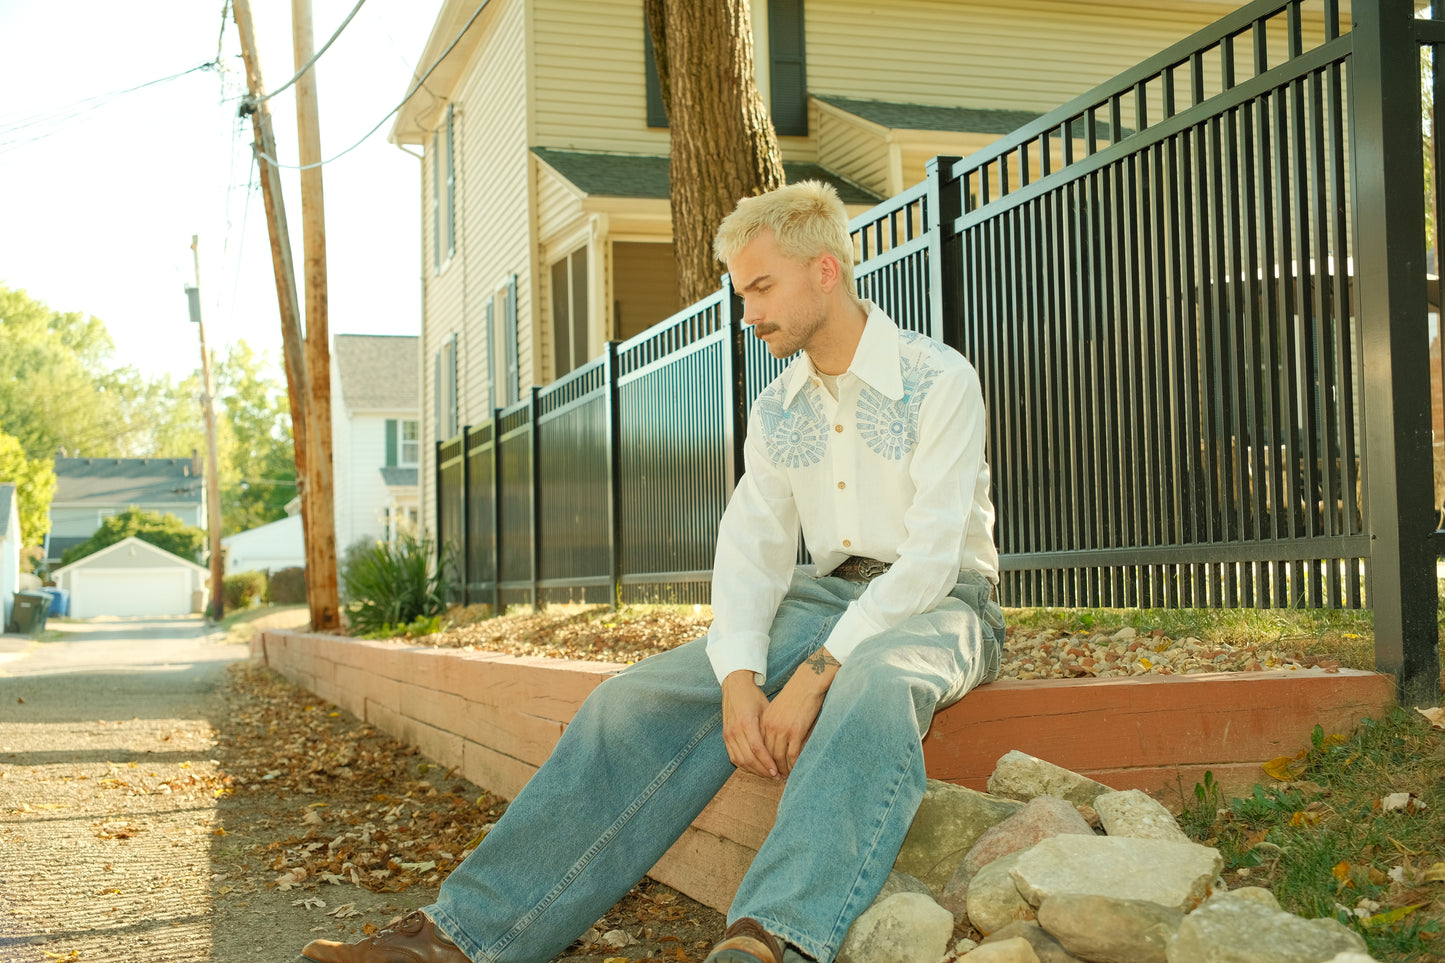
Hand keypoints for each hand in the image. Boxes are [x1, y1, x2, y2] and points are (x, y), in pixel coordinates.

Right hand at [721, 670, 778, 777]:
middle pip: (748, 758)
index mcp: (746, 722)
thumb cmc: (754, 696)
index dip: (767, 763)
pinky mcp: (725, 737)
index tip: (777, 772)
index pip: (757, 749)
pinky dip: (744, 766)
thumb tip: (785, 747)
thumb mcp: (766, 709)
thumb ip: (770, 728)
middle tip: (776, 777)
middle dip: (763, 771)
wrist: (734, 686)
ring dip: (754, 771)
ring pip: (740, 761)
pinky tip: (756, 769)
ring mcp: (728, 734)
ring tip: (768, 775)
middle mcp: (735, 730)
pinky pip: (734, 757)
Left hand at [760, 648, 838, 776]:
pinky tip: (797, 769)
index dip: (763, 762)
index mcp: (764, 721)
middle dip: (772, 770)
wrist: (808, 682)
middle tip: (778, 779)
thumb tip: (776, 745)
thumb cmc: (796, 696)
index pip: (759, 748)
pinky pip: (793, 754)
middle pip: (767, 756)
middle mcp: (769, 726)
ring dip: (783, 770)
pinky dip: (794, 765)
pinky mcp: (796, 731)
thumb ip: (774, 726)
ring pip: (779, 758)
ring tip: (788, 778)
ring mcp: (782, 729)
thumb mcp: (779, 711)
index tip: (768, 771)